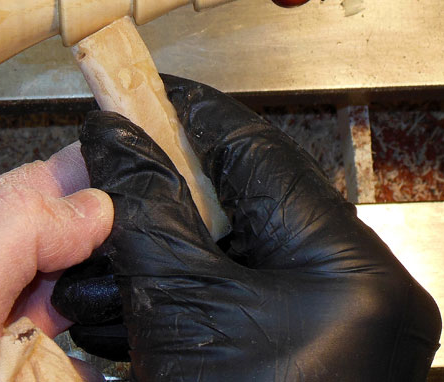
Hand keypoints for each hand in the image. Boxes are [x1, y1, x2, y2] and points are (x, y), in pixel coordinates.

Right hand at [53, 76, 441, 380]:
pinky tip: (114, 314)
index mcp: (350, 271)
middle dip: (155, 199)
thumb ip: (145, 208)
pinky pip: (228, 303)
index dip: (188, 112)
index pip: (257, 150)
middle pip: (238, 205)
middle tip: (103, 178)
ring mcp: (326, 328)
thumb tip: (115, 133)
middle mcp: (354, 294)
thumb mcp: (177, 308)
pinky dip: (170, 302)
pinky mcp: (295, 355)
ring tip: (90, 267)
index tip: (140, 89)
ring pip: (224, 258)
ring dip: (150, 258)